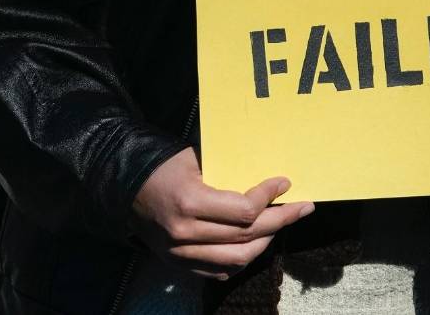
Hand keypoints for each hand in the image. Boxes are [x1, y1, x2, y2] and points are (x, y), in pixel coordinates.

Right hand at [129, 146, 313, 280]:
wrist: (125, 189)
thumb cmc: (164, 166)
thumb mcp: (195, 158)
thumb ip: (228, 170)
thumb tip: (268, 173)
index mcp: (190, 202)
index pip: (244, 210)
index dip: (269, 197)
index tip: (285, 183)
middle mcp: (185, 232)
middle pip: (246, 236)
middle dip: (281, 220)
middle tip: (304, 207)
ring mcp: (181, 254)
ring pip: (237, 259)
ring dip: (266, 242)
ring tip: (281, 224)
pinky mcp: (178, 265)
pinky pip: (219, 271)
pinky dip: (242, 260)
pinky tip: (256, 243)